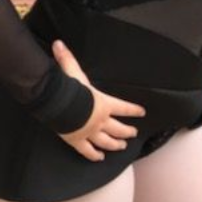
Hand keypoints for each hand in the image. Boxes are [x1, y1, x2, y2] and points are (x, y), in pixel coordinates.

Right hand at [52, 40, 145, 161]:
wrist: (59, 107)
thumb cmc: (68, 90)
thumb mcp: (71, 72)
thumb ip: (66, 58)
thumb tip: (59, 43)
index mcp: (103, 104)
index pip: (123, 107)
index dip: (133, 110)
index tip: (142, 112)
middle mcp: (100, 120)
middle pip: (118, 128)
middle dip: (127, 131)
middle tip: (133, 133)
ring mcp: (90, 133)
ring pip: (107, 141)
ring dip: (115, 144)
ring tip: (121, 147)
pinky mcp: (77, 141)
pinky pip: (88, 151)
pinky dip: (94, 155)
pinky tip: (99, 158)